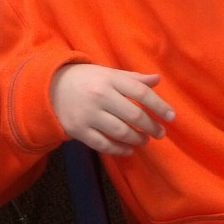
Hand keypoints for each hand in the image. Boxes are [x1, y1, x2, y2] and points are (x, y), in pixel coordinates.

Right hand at [51, 64, 175, 156]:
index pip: (141, 93)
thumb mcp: (110, 73)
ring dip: (136, 139)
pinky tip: (128, 150)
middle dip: (150, 126)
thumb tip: (157, 80)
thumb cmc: (88, 79)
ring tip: (145, 141)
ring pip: (119, 132)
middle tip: (160, 133)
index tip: (171, 117)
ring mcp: (89, 115)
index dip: (158, 105)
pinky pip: (102, 144)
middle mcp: (101, 96)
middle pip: (133, 115)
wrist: (52, 88)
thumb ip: (134, 79)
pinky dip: (118, 150)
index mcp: (111, 79)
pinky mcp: (78, 131)